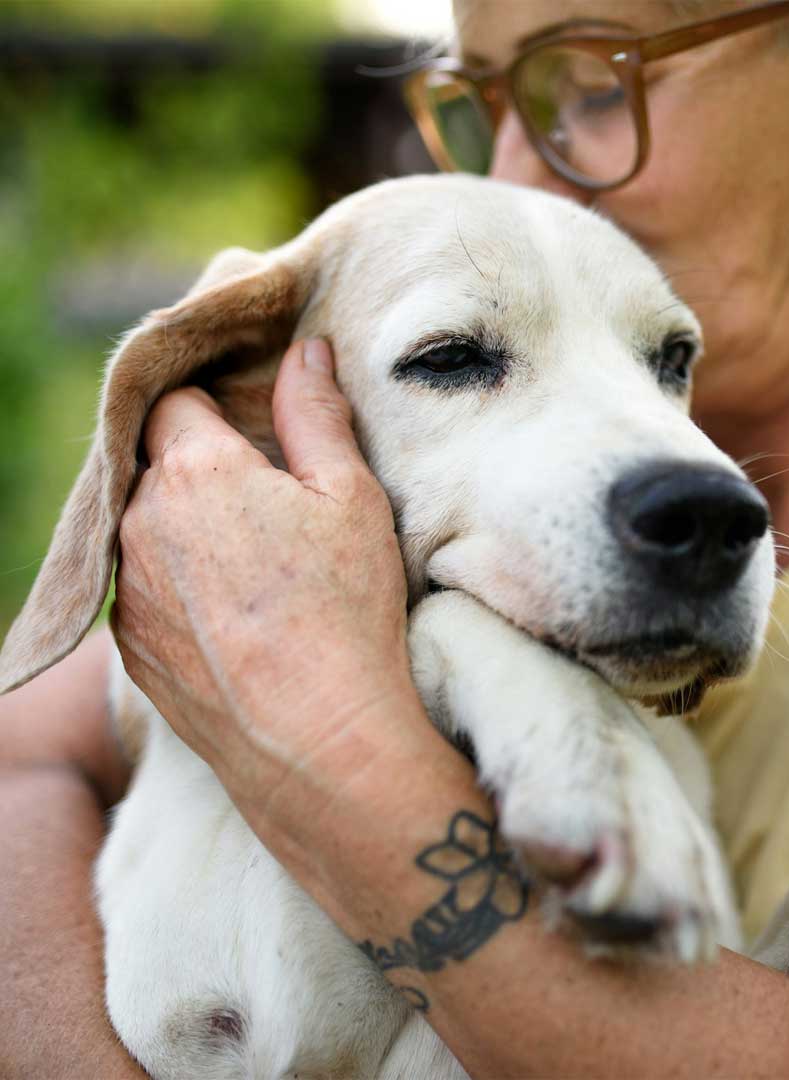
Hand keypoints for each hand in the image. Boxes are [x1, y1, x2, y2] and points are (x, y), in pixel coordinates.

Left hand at [112, 338, 415, 815]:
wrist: (315, 737)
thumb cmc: (343, 607)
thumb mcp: (350, 496)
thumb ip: (317, 414)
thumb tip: (305, 351)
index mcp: (194, 470)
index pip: (175, 401)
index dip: (212, 405)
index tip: (248, 426)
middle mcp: (139, 523)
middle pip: (156, 465)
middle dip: (201, 468)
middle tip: (267, 501)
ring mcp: (127, 591)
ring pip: (146, 530)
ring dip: (185, 530)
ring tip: (253, 567)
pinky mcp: (130, 648)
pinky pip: (145, 591)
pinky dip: (178, 588)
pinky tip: (235, 617)